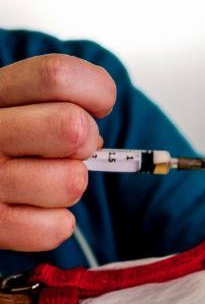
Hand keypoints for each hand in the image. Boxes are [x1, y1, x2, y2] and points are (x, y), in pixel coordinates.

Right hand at [0, 54, 114, 250]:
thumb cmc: (4, 141)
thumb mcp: (17, 105)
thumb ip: (58, 103)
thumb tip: (96, 139)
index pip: (56, 75)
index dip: (96, 91)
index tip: (98, 105)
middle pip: (73, 127)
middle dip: (87, 142)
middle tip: (67, 150)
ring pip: (72, 181)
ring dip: (70, 185)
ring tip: (41, 181)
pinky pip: (56, 228)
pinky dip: (55, 223)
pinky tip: (31, 210)